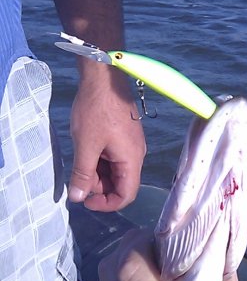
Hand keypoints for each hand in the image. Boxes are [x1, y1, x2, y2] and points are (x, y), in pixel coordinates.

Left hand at [67, 68, 145, 209]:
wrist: (104, 76)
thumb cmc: (96, 109)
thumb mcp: (85, 145)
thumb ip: (83, 175)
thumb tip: (78, 198)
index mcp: (132, 159)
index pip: (126, 195)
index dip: (106, 204)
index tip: (85, 200)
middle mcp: (136, 154)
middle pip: (121, 183)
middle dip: (98, 187)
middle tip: (77, 178)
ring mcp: (130, 144)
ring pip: (116, 170)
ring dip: (97, 173)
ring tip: (79, 161)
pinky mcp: (124, 134)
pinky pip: (114, 156)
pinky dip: (99, 160)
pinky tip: (85, 150)